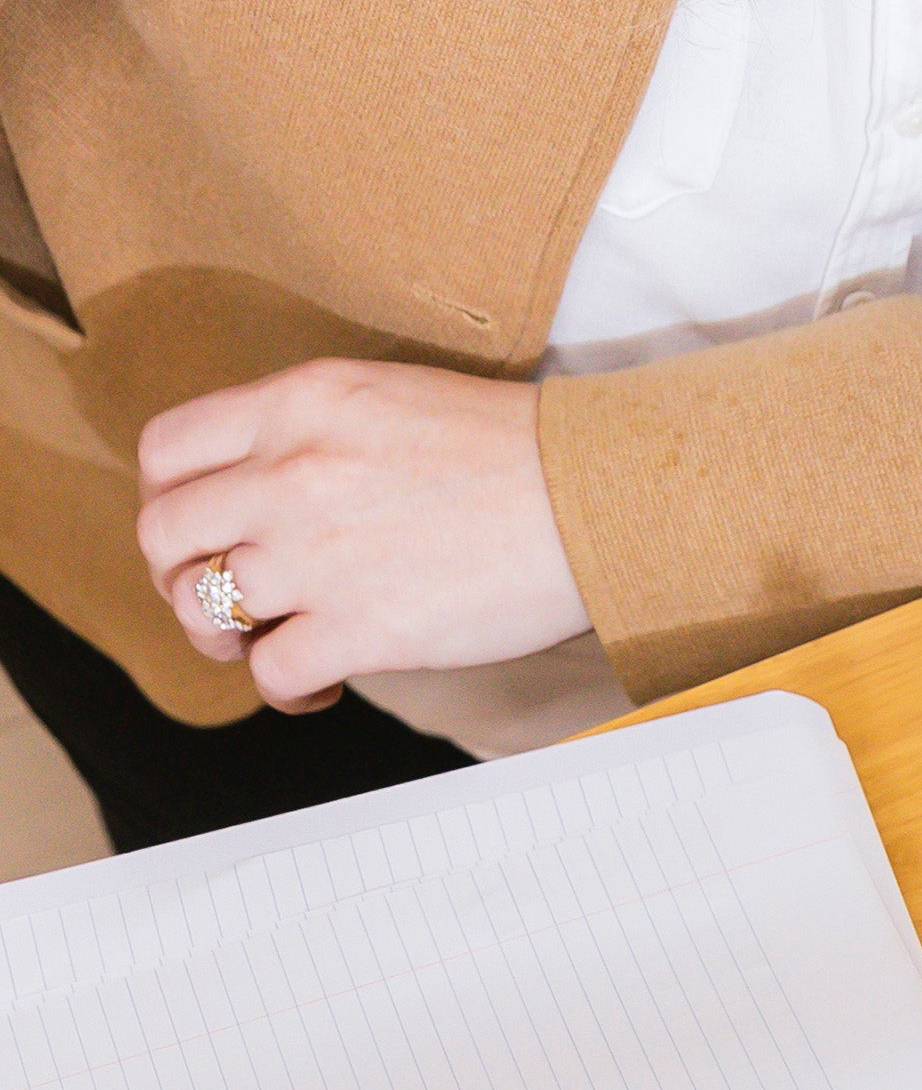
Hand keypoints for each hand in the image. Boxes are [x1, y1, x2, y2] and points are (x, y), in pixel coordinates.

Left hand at [137, 360, 588, 709]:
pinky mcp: (364, 628)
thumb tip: (270, 485)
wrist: (590, 497)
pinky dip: (282, 691)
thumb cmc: (514, 452)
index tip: (198, 530)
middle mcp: (288, 475)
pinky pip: (274, 673)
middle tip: (216, 597)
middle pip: (164, 535)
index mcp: (294, 407)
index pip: (167, 451)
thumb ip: (312, 431)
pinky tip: (316, 687)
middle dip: (175, 576)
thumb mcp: (386, 398)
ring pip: (205, 608)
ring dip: (221, 638)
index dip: (166, 499)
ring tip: (264, 645)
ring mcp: (319, 555)